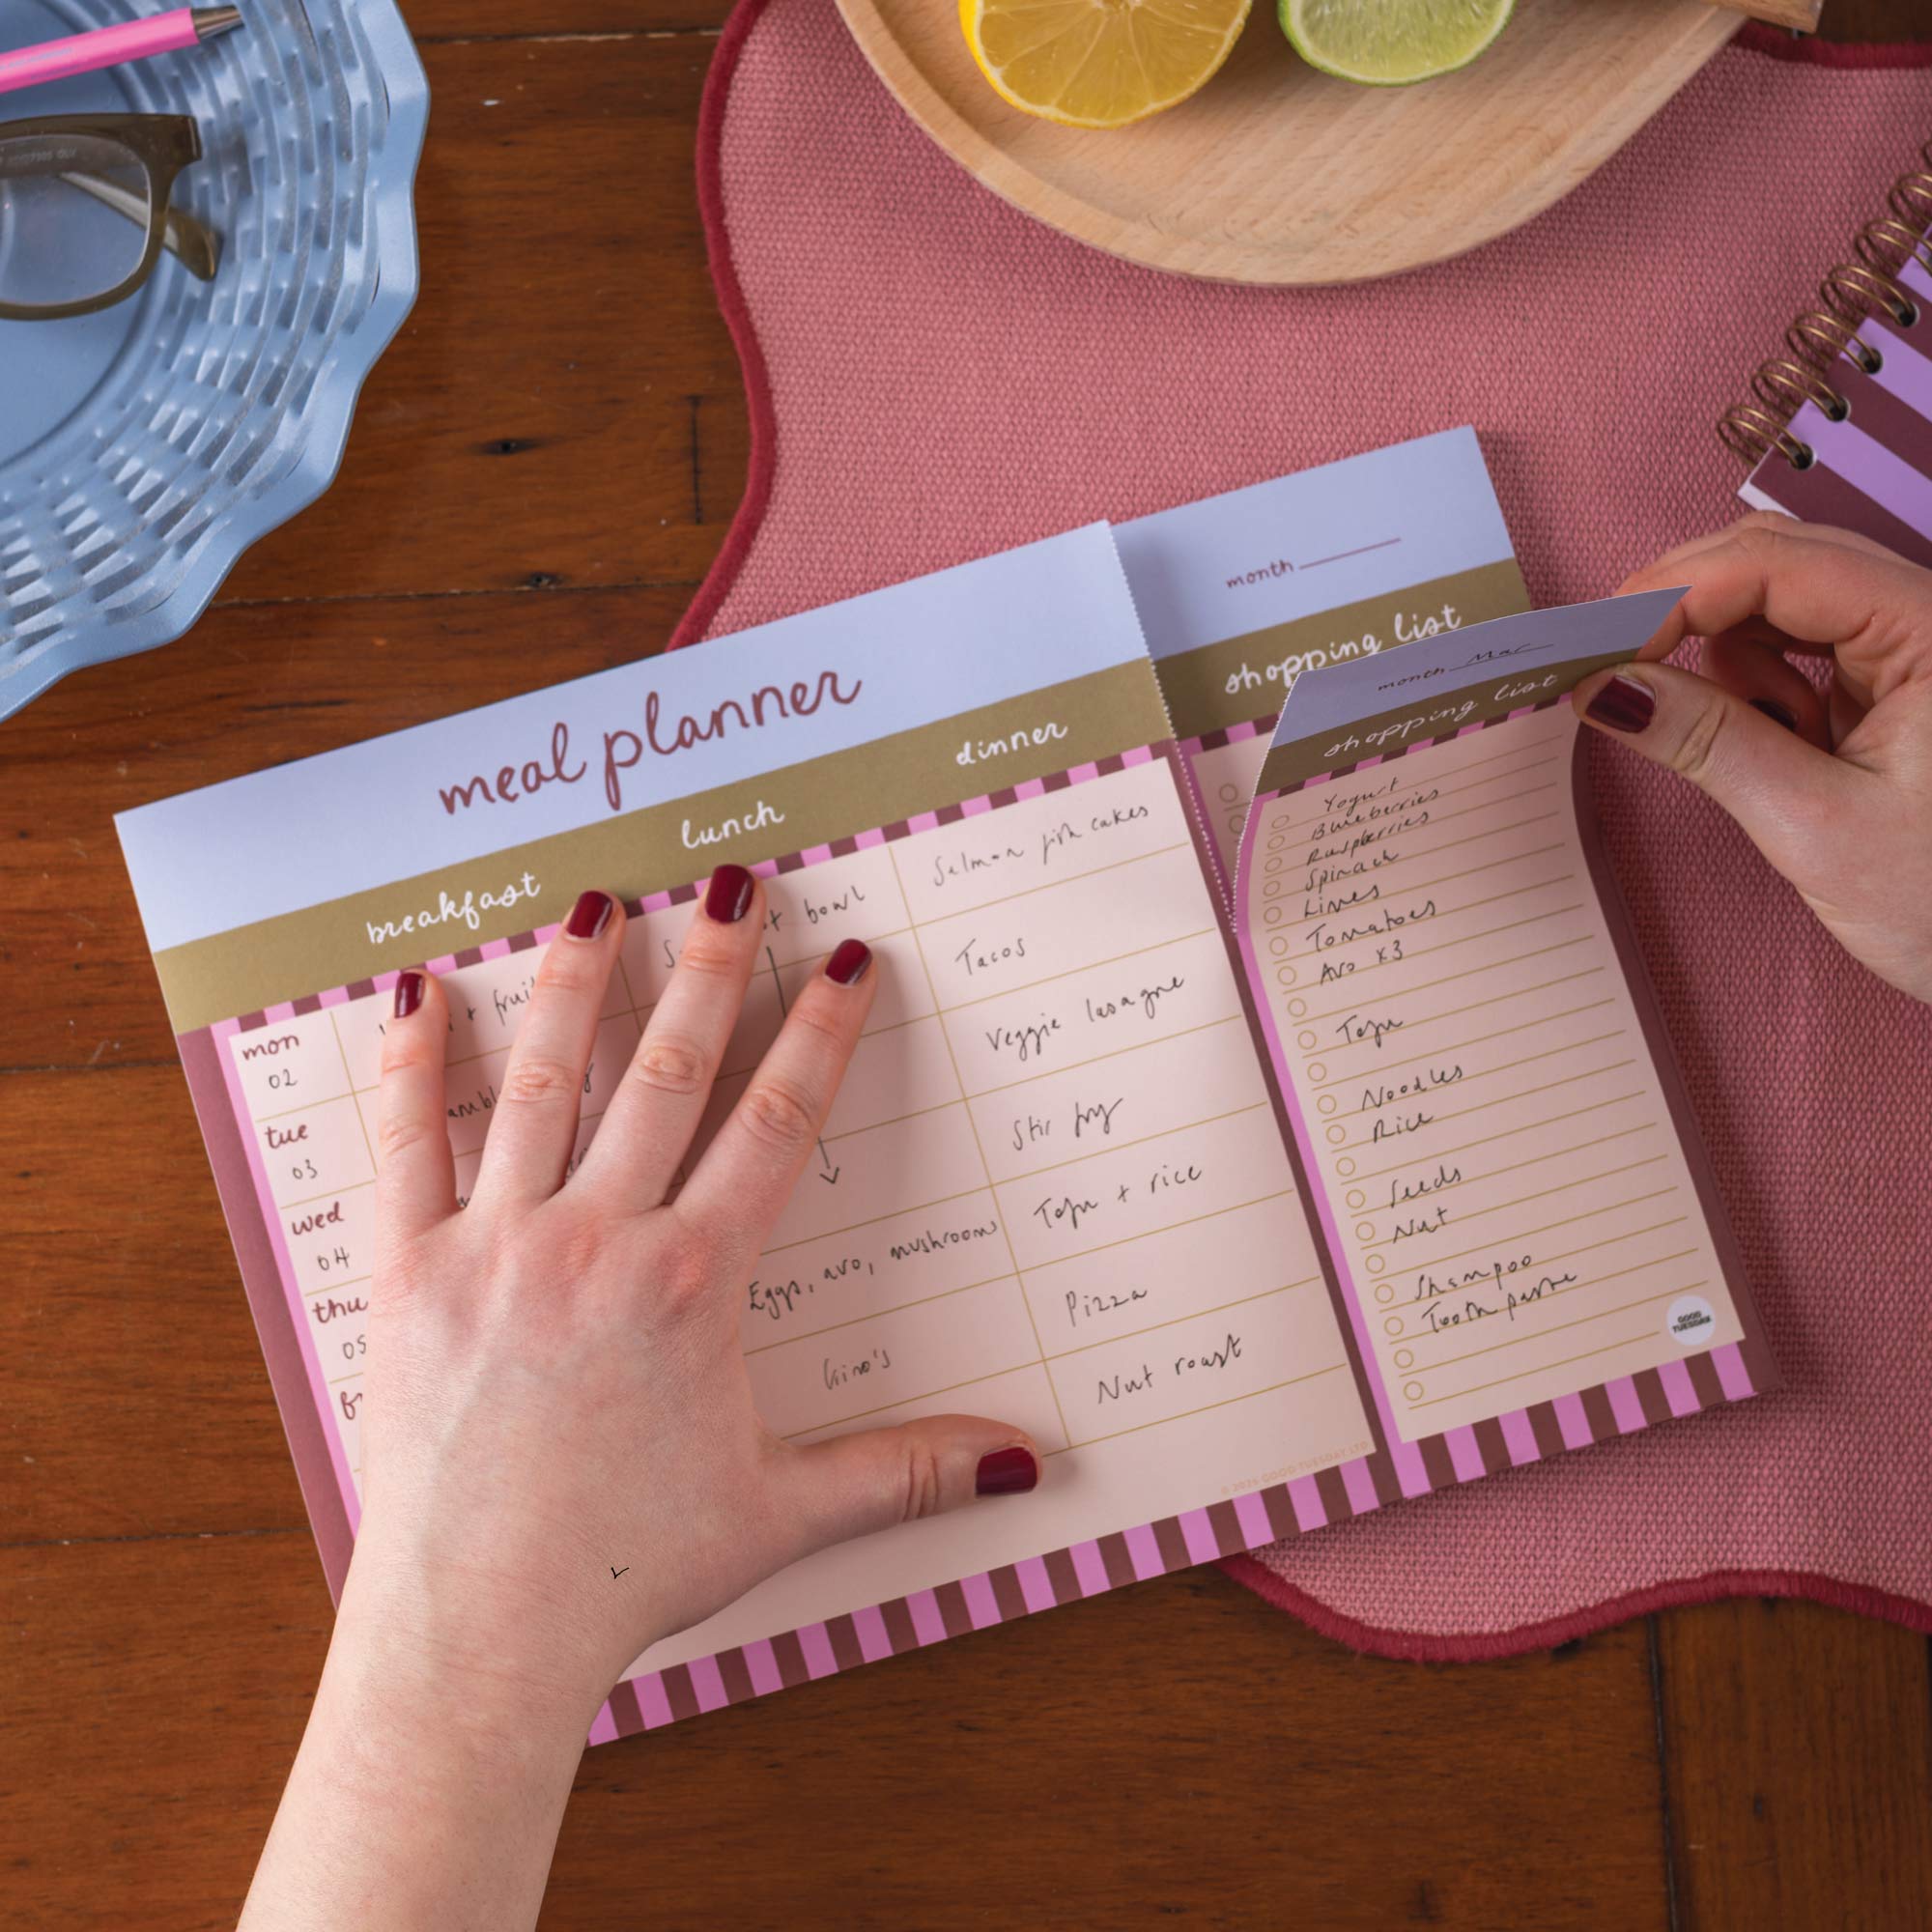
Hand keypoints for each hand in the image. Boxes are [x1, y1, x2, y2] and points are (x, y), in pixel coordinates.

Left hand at [242, 867, 1037, 1931]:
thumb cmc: (628, 1570)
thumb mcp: (781, 1511)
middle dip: (709, 965)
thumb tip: (1028, 1464)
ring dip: (574, 980)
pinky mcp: (409, 1270)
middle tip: (734, 879)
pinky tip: (417, 990)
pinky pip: (406, 1143)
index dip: (820, 1032)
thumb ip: (906, 1469)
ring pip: (540, 1079)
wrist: (480, 1634)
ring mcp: (497, 1244)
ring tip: (600, 901)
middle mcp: (599, 1239)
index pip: (776, 1121)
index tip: (846, 959)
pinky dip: (411, 1063)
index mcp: (695, 1282)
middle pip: (667, 1070)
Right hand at [1574, 516, 1931, 1003]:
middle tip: (1607, 664)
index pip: (1781, 564)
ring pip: (1783, 601)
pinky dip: (1762, 689)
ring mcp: (1911, 646)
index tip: (1600, 647)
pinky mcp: (1894, 680)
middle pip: (1779, 561)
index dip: (1679, 592)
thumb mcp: (1815, 825)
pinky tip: (1782, 744)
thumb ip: (1707, 742)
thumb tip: (1604, 688)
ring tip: (1752, 744)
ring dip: (1731, 658)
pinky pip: (1801, 649)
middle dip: (1687, 609)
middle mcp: (1927, 618)